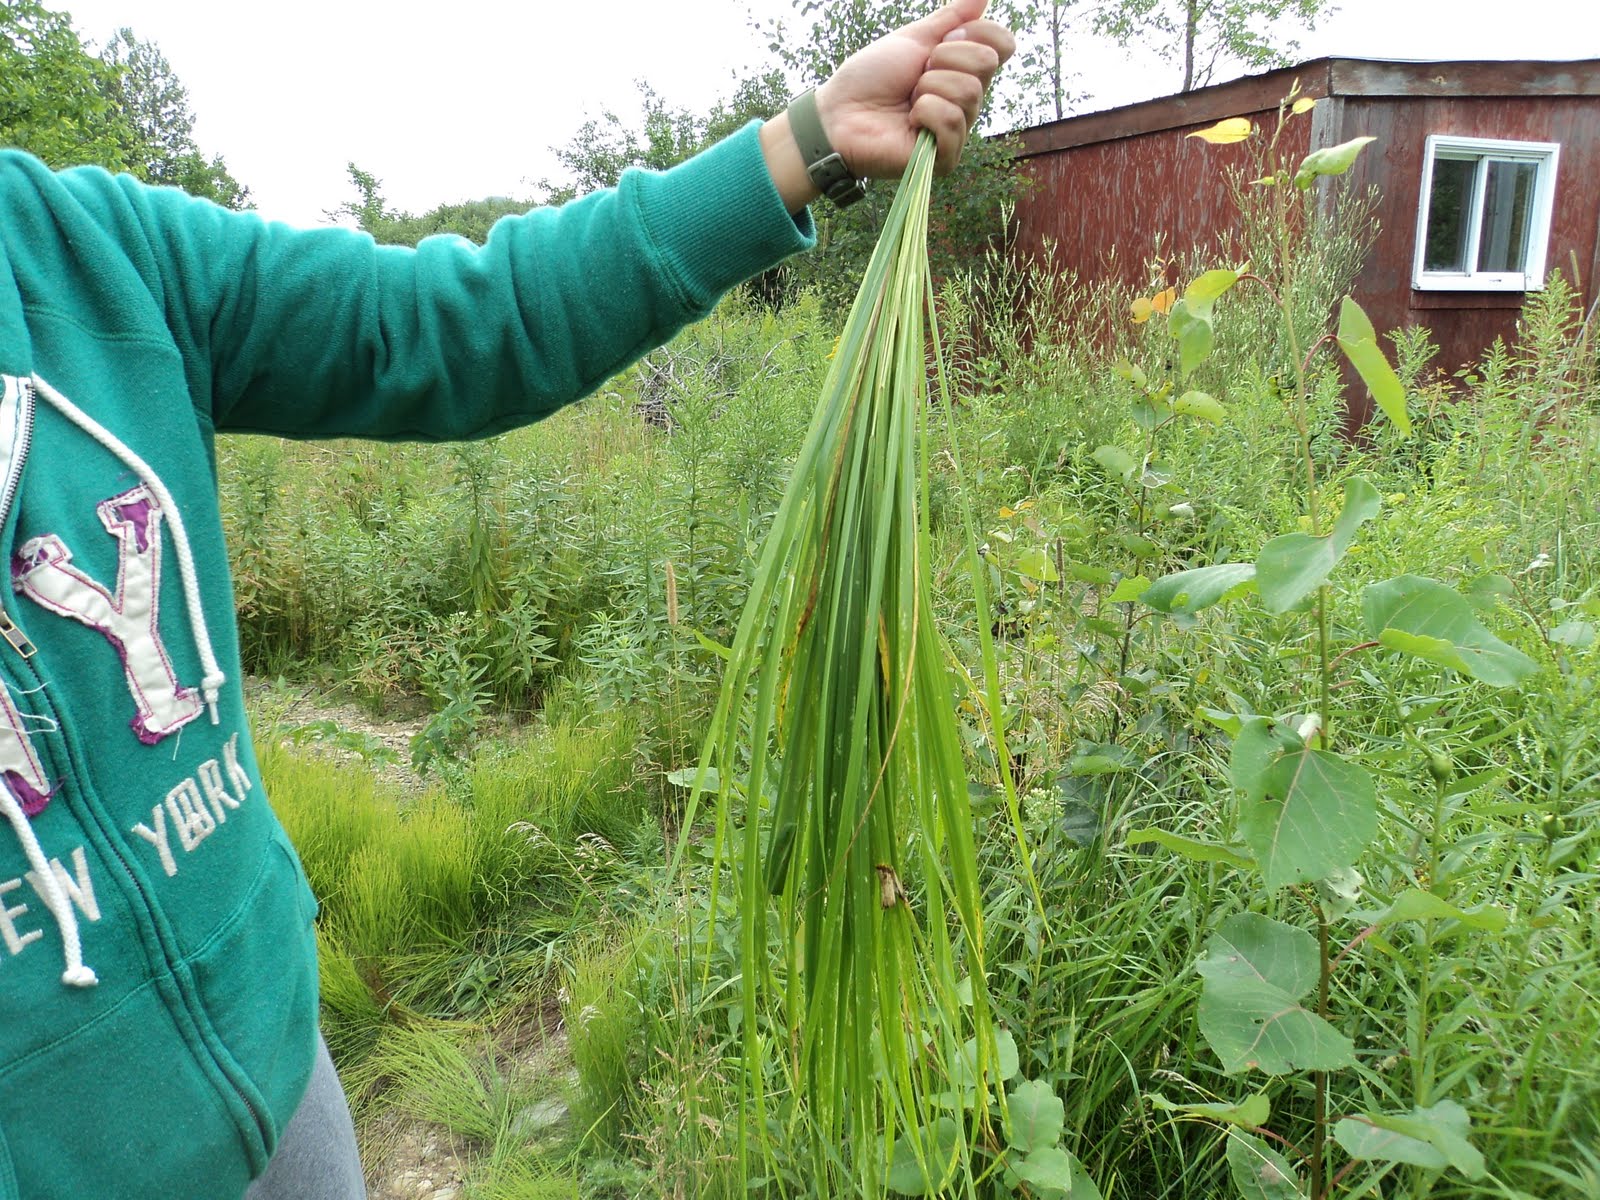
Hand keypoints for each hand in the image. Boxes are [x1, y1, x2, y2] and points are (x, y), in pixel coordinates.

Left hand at [760, 0, 1014, 209]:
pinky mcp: (946, 158)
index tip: (939, 42)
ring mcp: (958, 130)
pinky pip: (951, 121)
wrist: (839, 113)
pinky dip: (924, 112)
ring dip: (928, 87)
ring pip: (967, 92)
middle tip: (915, 76)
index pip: (1002, 45)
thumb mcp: (913, 38)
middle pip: (985, 65)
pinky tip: (909, 121)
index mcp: (964, 71)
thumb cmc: (871, 77)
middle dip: (942, 60)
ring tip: (908, 100)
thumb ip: (951, 18)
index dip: (974, 34)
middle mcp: (967, 101)